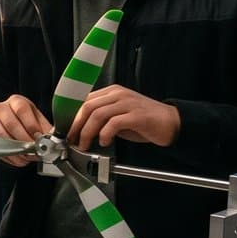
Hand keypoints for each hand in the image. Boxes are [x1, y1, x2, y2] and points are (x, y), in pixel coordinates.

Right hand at [0, 94, 55, 166]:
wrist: (6, 122)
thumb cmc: (24, 120)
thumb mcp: (37, 120)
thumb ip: (44, 129)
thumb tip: (52, 140)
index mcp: (17, 101)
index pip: (22, 110)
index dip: (31, 125)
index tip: (39, 137)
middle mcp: (2, 108)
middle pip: (11, 123)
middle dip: (24, 140)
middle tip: (34, 151)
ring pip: (1, 136)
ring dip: (16, 149)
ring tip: (27, 157)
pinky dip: (8, 155)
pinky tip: (18, 158)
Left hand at [66, 85, 180, 149]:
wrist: (171, 123)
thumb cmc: (143, 122)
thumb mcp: (117, 117)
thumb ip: (100, 119)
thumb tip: (79, 129)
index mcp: (111, 92)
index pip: (83, 101)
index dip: (71, 117)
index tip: (65, 131)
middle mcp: (118, 95)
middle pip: (87, 107)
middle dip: (76, 126)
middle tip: (72, 140)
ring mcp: (128, 103)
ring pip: (97, 114)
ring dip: (87, 132)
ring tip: (85, 144)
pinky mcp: (137, 115)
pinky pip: (114, 123)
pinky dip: (105, 134)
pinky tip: (104, 142)